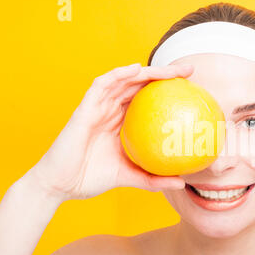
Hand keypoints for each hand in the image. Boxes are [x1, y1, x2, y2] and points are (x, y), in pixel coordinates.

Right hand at [29, 63, 193, 202]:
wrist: (61, 185)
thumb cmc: (92, 178)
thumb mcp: (130, 177)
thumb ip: (153, 178)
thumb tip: (182, 181)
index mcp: (123, 123)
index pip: (149, 101)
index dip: (169, 91)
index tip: (193, 90)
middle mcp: (112, 111)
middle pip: (141, 86)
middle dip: (165, 74)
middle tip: (189, 70)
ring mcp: (98, 108)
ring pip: (125, 81)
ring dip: (147, 71)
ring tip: (170, 69)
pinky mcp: (85, 108)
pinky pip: (101, 85)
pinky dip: (118, 75)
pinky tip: (136, 70)